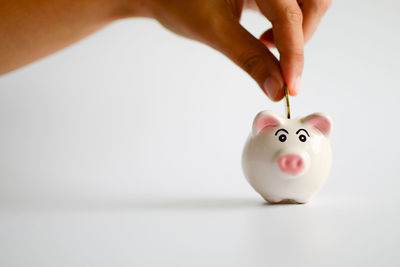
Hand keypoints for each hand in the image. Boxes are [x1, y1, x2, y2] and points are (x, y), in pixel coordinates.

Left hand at [136, 0, 330, 100]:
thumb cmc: (179, 2)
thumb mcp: (215, 31)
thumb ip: (250, 58)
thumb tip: (277, 88)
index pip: (289, 14)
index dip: (293, 53)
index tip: (291, 86)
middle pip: (313, 2)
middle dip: (302, 36)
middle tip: (284, 65)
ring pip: (306, 4)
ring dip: (297, 31)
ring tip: (267, 44)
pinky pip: (293, 5)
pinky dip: (288, 25)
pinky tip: (267, 37)